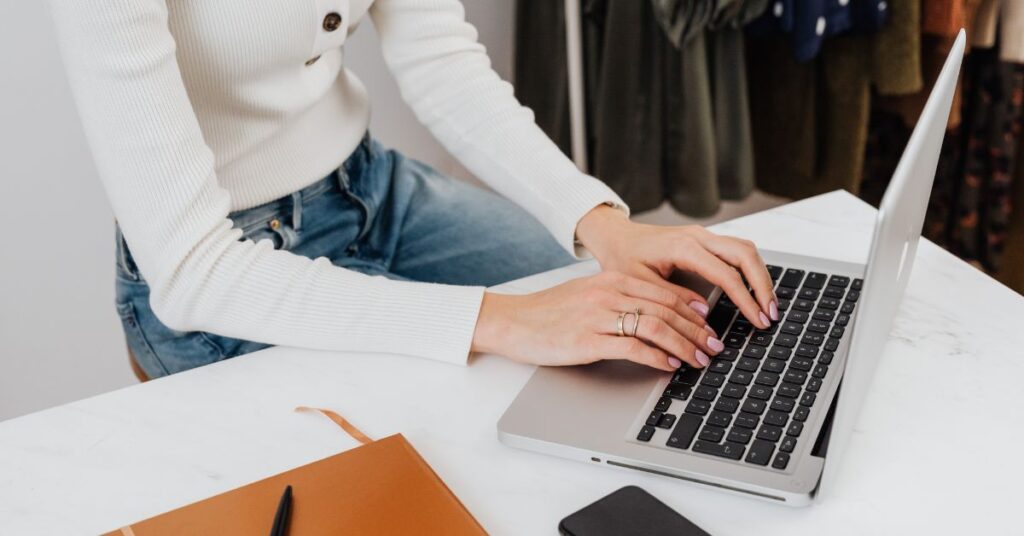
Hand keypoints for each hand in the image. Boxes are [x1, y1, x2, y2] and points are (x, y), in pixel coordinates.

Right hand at [471, 271, 726, 370]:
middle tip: (715, 346)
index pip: (665, 291)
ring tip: (700, 359)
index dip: (693, 309)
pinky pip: (634, 348)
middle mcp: (609, 292)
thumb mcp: (588, 295)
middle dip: (697, 330)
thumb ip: (619, 299)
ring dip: (685, 345)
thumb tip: (654, 315)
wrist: (511, 321)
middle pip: (667, 309)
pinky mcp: (588, 340)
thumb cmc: (548, 312)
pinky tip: (670, 366)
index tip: (710, 323)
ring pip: (657, 327)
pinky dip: (658, 357)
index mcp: (612, 279)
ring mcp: (599, 316)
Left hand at [575, 206, 777, 329]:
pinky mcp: (705, 240)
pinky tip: (754, 290)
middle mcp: (698, 236)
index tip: (757, 319)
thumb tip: (704, 316)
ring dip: (760, 276)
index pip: (726, 274)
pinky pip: (736, 250)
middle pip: (745, 254)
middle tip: (770, 314)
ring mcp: (703, 236)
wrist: (616, 236)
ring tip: (767, 305)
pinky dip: (750, 269)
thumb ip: (672, 299)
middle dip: (763, 285)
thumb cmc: (622, 258)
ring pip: (745, 249)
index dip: (745, 299)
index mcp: (683, 246)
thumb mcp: (640, 284)